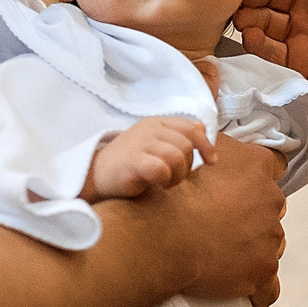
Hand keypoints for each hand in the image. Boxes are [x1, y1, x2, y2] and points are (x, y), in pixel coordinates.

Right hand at [83, 116, 211, 200]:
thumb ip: (177, 136)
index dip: (205, 145)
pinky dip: (164, 179)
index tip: (212, 162)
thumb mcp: (155, 144)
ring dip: (177, 175)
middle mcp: (149, 128)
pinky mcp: (132, 160)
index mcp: (156, 122)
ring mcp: (139, 142)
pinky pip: (161, 169)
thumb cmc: (129, 163)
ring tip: (165, 183)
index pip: (191, 128)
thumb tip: (202, 127)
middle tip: (174, 178)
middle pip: (186, 145)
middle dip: (188, 166)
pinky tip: (157, 183)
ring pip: (177, 157)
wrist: (96, 175)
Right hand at [134, 134, 284, 306]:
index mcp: (257, 167)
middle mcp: (272, 200)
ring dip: (253, 249)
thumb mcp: (193, 148)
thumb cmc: (172, 192)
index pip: (275, 166)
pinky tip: (245, 291)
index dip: (258, 179)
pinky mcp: (262, 270)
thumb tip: (218, 145)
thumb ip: (214, 142)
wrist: (163, 233)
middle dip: (253, 216)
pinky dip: (258, 290)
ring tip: (222, 257)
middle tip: (222, 226)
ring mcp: (270, 238)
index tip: (243, 189)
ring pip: (269, 245)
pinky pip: (268, 287)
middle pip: (271, 209)